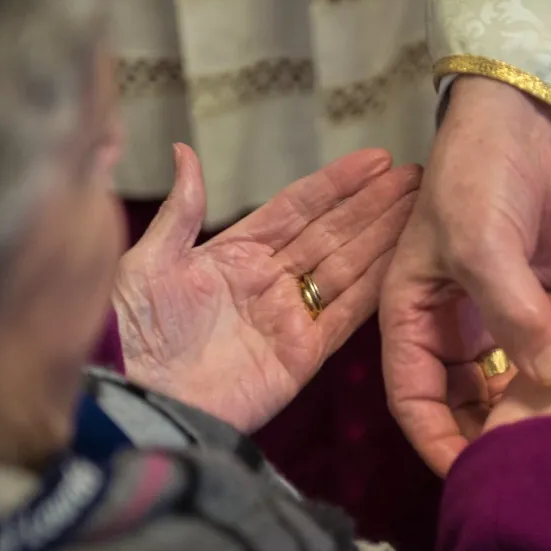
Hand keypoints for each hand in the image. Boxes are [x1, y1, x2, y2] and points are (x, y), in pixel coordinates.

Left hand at [114, 144, 419, 431]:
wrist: (136, 398)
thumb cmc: (130, 331)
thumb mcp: (147, 262)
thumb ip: (181, 211)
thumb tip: (185, 151)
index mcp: (234, 252)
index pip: (298, 207)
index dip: (337, 183)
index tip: (376, 159)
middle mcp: (268, 280)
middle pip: (333, 232)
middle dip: (374, 204)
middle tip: (417, 178)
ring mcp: (287, 317)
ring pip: (348, 267)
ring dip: (384, 237)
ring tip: (420, 208)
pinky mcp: (301, 356)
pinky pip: (346, 314)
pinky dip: (376, 286)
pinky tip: (403, 259)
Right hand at [380, 76, 550, 473]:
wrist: (523, 115)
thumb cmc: (477, 177)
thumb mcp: (480, 245)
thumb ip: (515, 314)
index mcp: (410, 316)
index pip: (414, 399)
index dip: (439, 442)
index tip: (475, 475)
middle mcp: (446, 326)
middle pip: (461, 401)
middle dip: (490, 433)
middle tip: (530, 464)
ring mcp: (492, 315)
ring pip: (506, 382)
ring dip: (531, 407)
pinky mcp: (535, 302)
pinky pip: (544, 351)